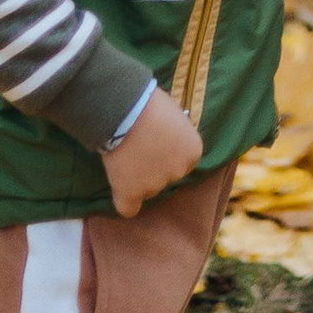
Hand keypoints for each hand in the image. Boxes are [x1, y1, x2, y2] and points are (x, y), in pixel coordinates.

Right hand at [103, 86, 202, 216]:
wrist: (125, 109)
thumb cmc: (150, 104)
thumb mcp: (175, 116)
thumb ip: (176, 135)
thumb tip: (170, 139)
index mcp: (193, 152)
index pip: (183, 162)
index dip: (168, 152)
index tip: (156, 141)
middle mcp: (178, 172)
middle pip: (166, 178)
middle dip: (154, 166)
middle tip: (138, 147)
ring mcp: (154, 185)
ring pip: (146, 189)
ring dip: (137, 178)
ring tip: (125, 156)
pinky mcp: (130, 193)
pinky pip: (128, 209)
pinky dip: (124, 202)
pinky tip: (120, 190)